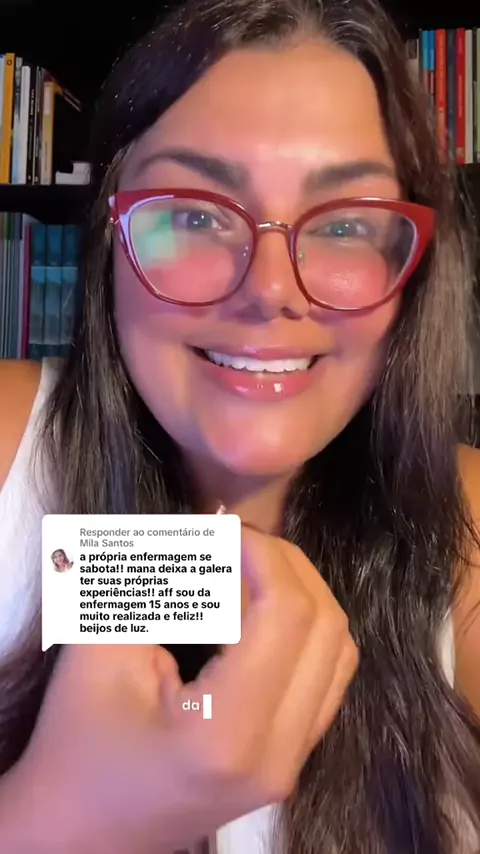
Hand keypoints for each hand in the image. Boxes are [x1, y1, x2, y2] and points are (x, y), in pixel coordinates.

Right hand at [0, 527, 357, 853]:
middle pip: (326, 626)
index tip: (222, 529)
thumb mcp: (99, 652)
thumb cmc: (77, 744)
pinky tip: (259, 613)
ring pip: (338, 650)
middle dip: (285, 566)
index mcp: (228, 734)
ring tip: (248, 570)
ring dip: (301, 594)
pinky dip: (305, 630)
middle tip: (233, 542)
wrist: (80, 834)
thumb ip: (152, 583)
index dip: (264, 553)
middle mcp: (279, 755)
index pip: (287, 614)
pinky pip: (328, 678)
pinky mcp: (291, 761)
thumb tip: (200, 529)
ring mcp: (292, 765)